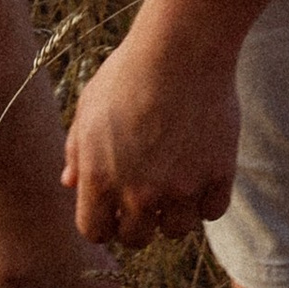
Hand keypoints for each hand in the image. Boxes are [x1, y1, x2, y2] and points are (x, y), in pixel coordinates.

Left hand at [63, 9, 241, 248]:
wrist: (181, 48)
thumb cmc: (129, 72)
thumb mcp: (89, 107)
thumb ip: (77, 151)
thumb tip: (70, 183)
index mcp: (100, 178)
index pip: (95, 231)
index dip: (102, 223)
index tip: (112, 210)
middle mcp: (139, 192)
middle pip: (137, 238)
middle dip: (138, 222)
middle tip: (146, 197)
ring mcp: (181, 187)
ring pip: (177, 229)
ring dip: (174, 213)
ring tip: (176, 184)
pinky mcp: (218, 175)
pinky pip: (212, 211)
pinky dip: (207, 199)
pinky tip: (201, 173)